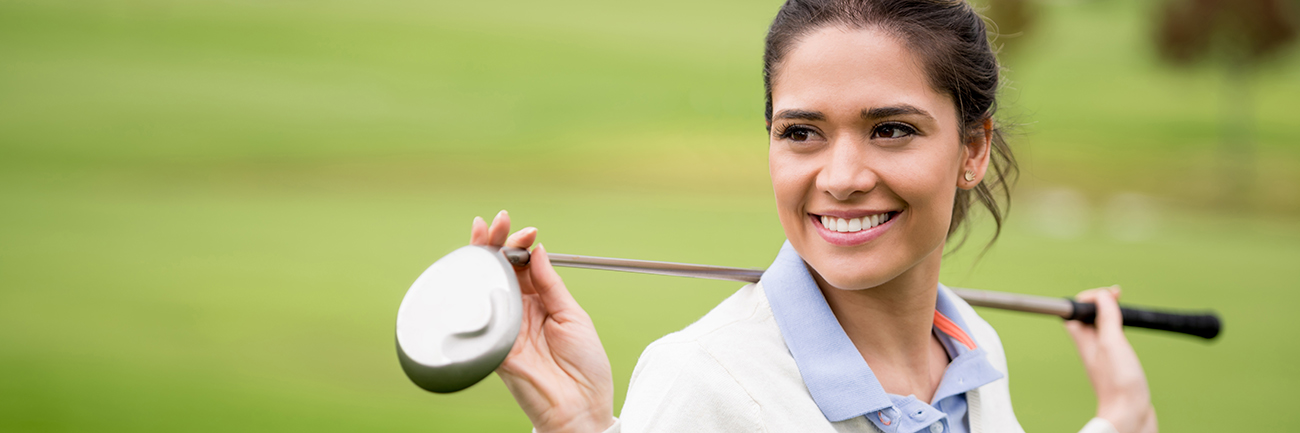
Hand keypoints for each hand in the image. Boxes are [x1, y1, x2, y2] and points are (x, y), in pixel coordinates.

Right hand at [470, 211, 614, 432]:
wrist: (580, 407)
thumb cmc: (585, 366)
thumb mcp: (574, 316)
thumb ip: (551, 284)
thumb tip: (538, 250)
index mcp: (542, 302)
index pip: (525, 266)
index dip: (523, 245)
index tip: (528, 231)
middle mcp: (520, 311)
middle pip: (500, 271)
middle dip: (496, 243)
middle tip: (497, 221)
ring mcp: (505, 327)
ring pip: (486, 286)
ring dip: (483, 258)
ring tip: (485, 232)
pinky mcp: (494, 345)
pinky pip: (480, 316)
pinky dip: (474, 292)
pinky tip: (477, 270)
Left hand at [1064, 286, 1157, 432]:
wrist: (1130, 416)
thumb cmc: (1118, 384)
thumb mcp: (1112, 342)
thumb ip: (1106, 318)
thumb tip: (1102, 295)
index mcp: (1084, 341)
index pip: (1075, 312)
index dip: (1088, 299)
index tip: (1108, 294)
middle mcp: (1092, 349)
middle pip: (1088, 319)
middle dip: (1101, 304)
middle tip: (1117, 296)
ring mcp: (1105, 359)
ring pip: (1102, 331)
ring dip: (1111, 318)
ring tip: (1121, 309)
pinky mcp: (1118, 369)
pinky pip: (1115, 344)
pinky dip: (1120, 334)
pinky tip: (1129, 337)